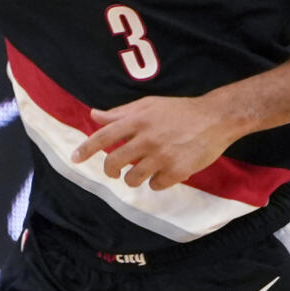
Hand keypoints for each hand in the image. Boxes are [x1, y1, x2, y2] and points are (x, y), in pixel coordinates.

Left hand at [70, 94, 240, 190]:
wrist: (215, 118)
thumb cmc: (179, 110)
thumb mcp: (149, 105)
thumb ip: (121, 113)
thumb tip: (94, 115)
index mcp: (138, 120)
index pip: (104, 137)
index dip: (86, 149)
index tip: (74, 159)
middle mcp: (147, 138)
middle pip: (115, 162)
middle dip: (110, 170)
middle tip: (114, 171)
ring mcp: (162, 156)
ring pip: (132, 178)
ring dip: (132, 178)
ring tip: (142, 170)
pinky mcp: (177, 171)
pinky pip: (155, 186)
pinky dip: (155, 182)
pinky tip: (163, 172)